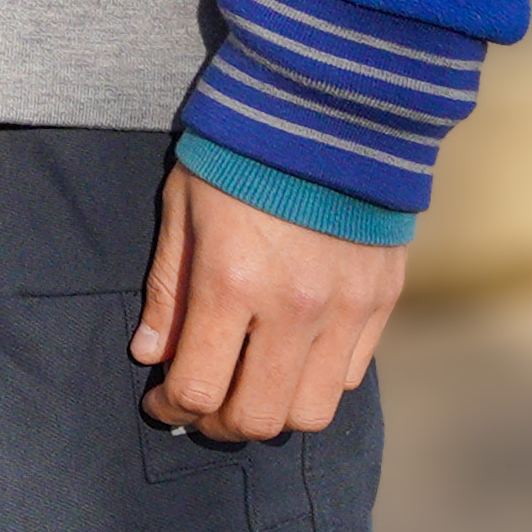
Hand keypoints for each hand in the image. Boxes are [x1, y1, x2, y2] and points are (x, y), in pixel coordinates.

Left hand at [132, 166, 405, 437]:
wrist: (327, 107)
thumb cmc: (239, 152)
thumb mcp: (182, 208)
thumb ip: (168, 288)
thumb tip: (150, 354)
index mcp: (231, 281)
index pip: (199, 387)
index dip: (172, 407)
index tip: (161, 401)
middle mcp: (292, 308)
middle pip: (258, 417)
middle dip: (220, 424)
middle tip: (203, 406)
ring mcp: (344, 310)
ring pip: (311, 412)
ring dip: (273, 411)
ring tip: (249, 387)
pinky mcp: (381, 302)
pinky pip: (348, 377)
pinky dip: (315, 382)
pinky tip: (290, 356)